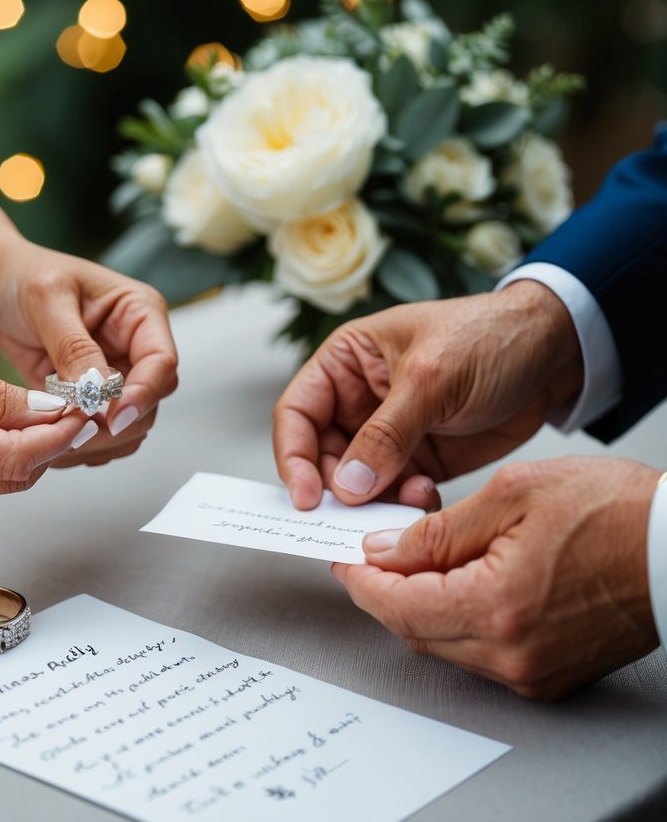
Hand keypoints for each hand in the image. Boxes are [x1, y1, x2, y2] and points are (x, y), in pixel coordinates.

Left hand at [0, 241, 177, 466]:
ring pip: (128, 426)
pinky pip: (100, 434)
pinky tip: (52, 442)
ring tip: (57, 439)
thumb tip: (98, 394)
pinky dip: (82, 445)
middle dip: (114, 424)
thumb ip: (74, 348)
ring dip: (98, 440)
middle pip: (149, 402)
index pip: (162, 363)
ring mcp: (114, 377)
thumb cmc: (23, 276)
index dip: (143, 394)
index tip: (113, 418)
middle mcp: (134, 348)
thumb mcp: (48, 300)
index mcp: (139, 313)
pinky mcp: (90, 400)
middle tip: (73, 432)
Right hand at [273, 281, 583, 510]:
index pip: (296, 414)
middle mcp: (358, 400)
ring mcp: (388, 434)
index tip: (306, 497)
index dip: (293, 456)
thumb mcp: (432, 378)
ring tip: (401, 503)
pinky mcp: (419, 460)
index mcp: (345, 363)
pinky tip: (424, 498)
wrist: (560, 352)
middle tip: (352, 516)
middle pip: (321, 456)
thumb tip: (347, 486)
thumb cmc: (491, 337)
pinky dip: (400, 506)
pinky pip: (393, 494)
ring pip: (355, 483)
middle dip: (335, 488)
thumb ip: (386, 433)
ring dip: (370, 502)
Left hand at [333, 456, 660, 698]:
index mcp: (497, 606)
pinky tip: (458, 584)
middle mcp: (512, 653)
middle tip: (369, 557)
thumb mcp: (513, 494)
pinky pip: (478, 653)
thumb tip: (384, 551)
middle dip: (384, 593)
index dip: (361, 581)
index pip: (397, 605)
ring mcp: (532, 671)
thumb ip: (437, 530)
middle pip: (414, 631)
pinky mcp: (549, 676)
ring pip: (443, 644)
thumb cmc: (617, 512)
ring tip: (415, 562)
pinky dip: (456, 620)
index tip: (343, 559)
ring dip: (419, 606)